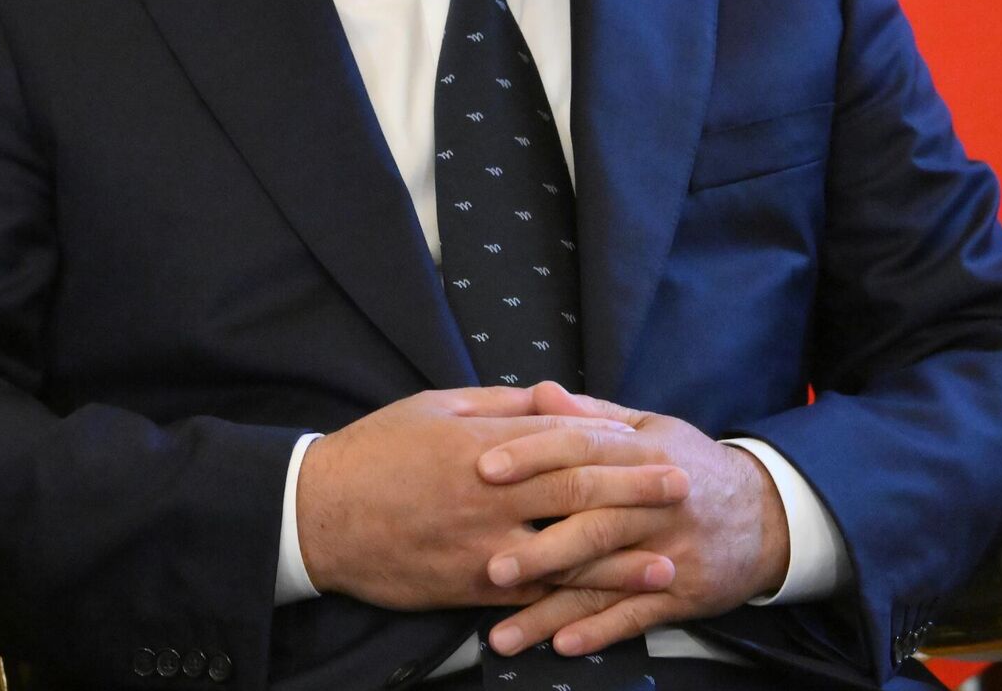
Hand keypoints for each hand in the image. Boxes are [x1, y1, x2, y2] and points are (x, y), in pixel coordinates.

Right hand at [296, 386, 689, 609]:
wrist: (319, 515)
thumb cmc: (377, 451)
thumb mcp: (435, 407)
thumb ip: (499, 405)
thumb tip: (551, 395)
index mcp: (484, 444)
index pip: (564, 440)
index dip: (615, 445)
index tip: (655, 443)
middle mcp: (489, 496)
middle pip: (576, 493)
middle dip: (635, 492)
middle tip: (682, 490)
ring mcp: (480, 546)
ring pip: (562, 555)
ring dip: (619, 561)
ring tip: (665, 564)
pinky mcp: (466, 587)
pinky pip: (529, 596)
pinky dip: (570, 602)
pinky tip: (604, 605)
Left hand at [479, 382, 790, 657]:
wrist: (767, 514)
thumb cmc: (690, 465)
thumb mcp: (650, 428)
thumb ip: (591, 415)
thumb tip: (538, 392)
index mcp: (643, 453)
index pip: (581, 450)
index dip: (533, 457)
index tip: (484, 469)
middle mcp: (655, 503)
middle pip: (591, 523)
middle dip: (537, 548)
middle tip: (485, 565)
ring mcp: (669, 553)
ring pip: (604, 580)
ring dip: (552, 608)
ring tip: (503, 633)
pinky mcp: (682, 594)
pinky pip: (635, 617)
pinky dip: (599, 632)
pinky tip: (562, 645)